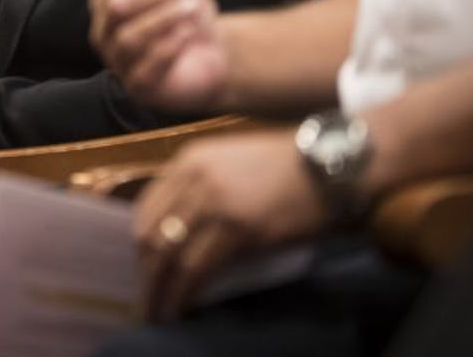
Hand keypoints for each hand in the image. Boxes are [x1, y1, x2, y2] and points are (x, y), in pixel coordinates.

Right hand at [89, 0, 226, 113]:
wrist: (213, 56)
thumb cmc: (187, 9)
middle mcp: (104, 28)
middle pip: (121, 0)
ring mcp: (118, 60)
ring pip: (133, 32)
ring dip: (171, 17)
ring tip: (198, 12)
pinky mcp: (138, 87)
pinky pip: (148, 64)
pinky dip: (174, 45)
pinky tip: (194, 36)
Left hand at [133, 129, 328, 319]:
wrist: (332, 164)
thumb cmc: (288, 166)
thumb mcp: (231, 164)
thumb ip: (201, 188)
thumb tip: (181, 234)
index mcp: (188, 160)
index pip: (146, 207)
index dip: (140, 245)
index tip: (144, 268)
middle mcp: (193, 177)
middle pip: (152, 233)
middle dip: (145, 272)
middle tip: (146, 301)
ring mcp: (214, 201)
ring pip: (169, 254)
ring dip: (160, 289)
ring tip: (159, 312)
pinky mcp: (239, 227)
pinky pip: (198, 266)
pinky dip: (186, 291)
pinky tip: (183, 306)